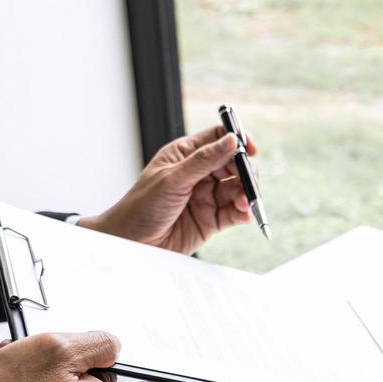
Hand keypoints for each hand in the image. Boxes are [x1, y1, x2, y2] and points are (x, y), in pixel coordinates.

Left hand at [79, 125, 258, 253]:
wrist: (132, 243)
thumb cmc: (142, 207)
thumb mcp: (173, 179)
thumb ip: (204, 161)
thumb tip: (231, 140)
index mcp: (185, 155)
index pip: (217, 139)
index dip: (236, 140)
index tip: (250, 148)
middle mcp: (198, 174)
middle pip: (232, 165)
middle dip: (244, 172)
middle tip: (249, 181)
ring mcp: (206, 197)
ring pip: (236, 189)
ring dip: (245, 194)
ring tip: (244, 202)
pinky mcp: (211, 220)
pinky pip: (234, 213)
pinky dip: (243, 213)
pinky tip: (245, 214)